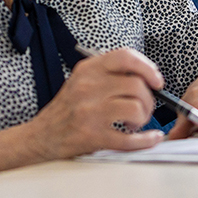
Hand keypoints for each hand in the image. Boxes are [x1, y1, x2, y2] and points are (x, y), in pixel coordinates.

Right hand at [28, 48, 164, 159]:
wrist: (41, 137)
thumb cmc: (68, 109)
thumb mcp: (83, 80)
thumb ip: (109, 73)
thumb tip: (147, 76)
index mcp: (88, 69)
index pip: (125, 57)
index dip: (147, 67)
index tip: (156, 81)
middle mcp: (88, 87)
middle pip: (136, 85)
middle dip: (149, 99)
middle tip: (144, 108)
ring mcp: (89, 112)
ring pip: (136, 108)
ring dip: (143, 118)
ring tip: (134, 123)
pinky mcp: (92, 137)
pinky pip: (129, 139)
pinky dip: (146, 140)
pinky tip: (149, 139)